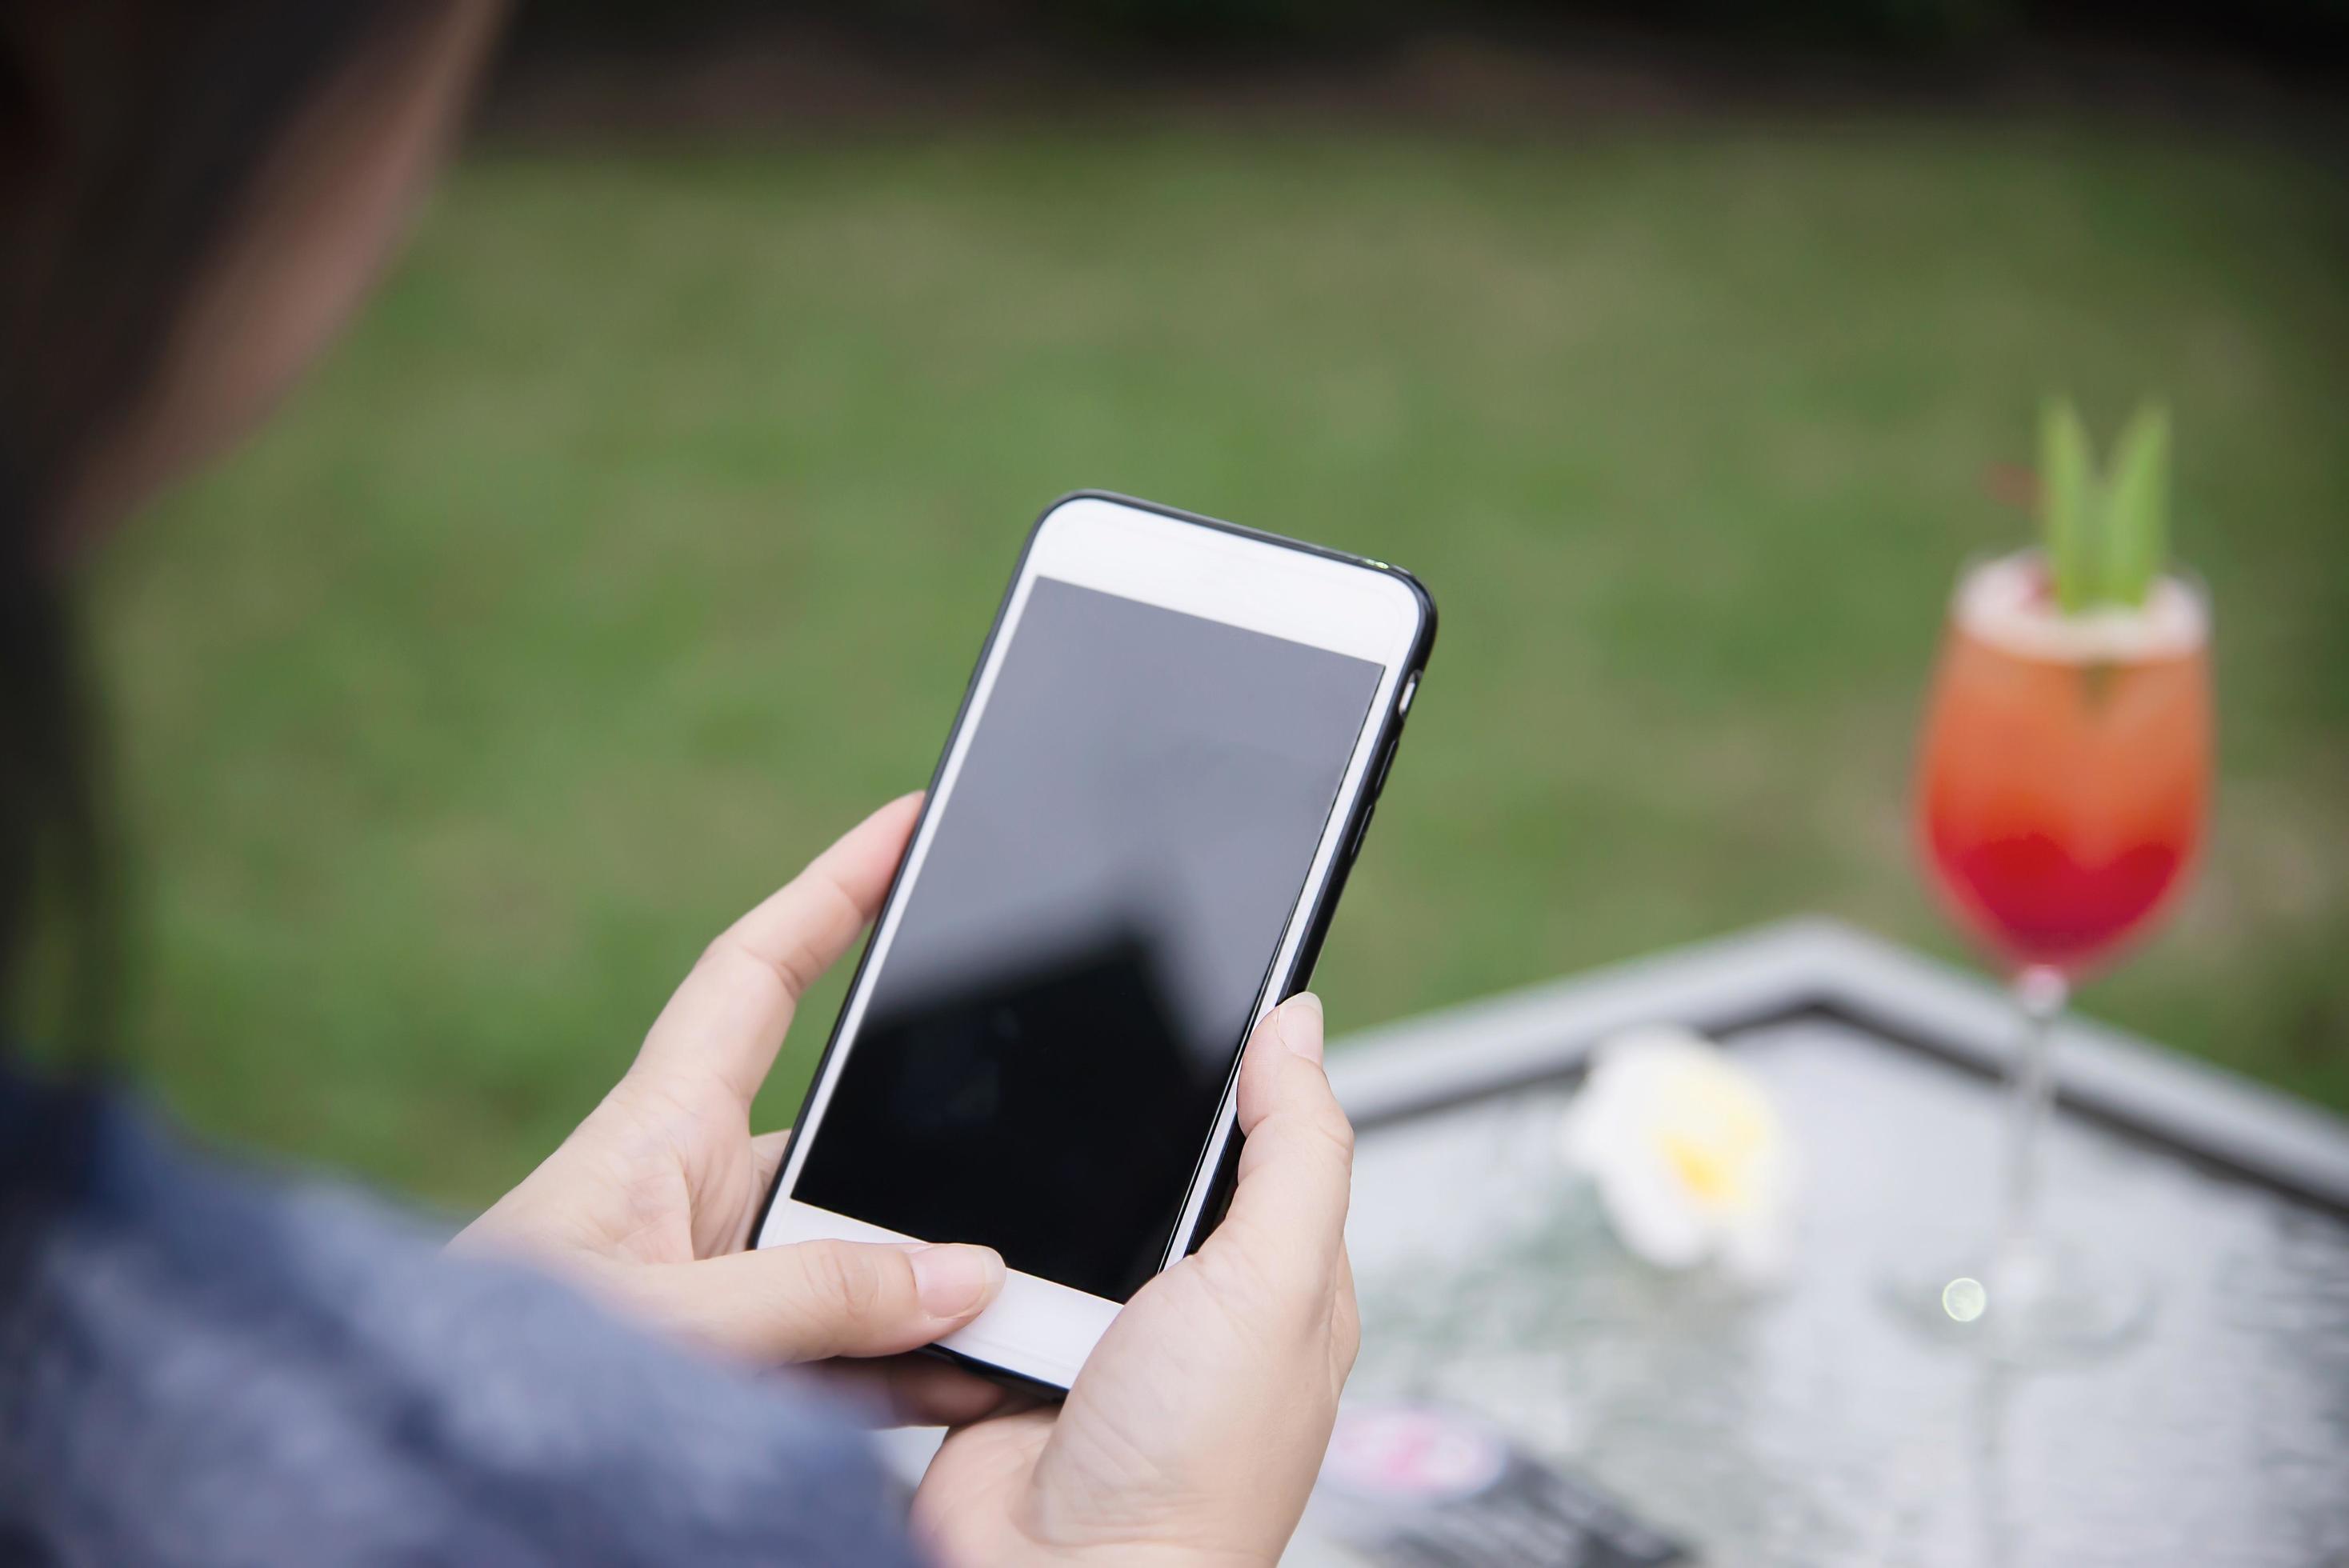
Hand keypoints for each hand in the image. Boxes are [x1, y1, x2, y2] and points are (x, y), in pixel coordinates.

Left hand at [453, 795, 1013, 1423]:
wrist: (411, 1493)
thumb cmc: (479, 1380)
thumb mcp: (657, 1324)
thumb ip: (810, 1300)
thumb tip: (963, 1274)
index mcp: (657, 1132)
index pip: (757, 974)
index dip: (833, 888)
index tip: (908, 822)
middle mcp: (693, 1196)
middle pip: (843, 1141)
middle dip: (933, 1155)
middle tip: (1038, 1167)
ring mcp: (714, 1286)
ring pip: (855, 1263)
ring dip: (931, 1291)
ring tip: (1020, 1319)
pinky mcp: (729, 1370)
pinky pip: (843, 1351)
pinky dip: (910, 1365)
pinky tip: (972, 1385)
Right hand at [913, 993, 1359, 1567]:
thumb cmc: (1193, 1474)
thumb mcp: (1275, 1284)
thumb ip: (1296, 1149)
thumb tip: (1301, 1022)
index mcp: (1278, 1274)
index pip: (1264, 1132)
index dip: (1235, 1064)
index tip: (1190, 982)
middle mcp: (1190, 1297)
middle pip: (1143, 1154)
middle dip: (1105, 1128)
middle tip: (1077, 1086)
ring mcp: (1096, 1322)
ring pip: (1051, 1200)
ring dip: (1025, 1195)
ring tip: (1017, 1189)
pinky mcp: (1010, 1344)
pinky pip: (975, 1260)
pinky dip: (962, 1253)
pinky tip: (965, 1242)